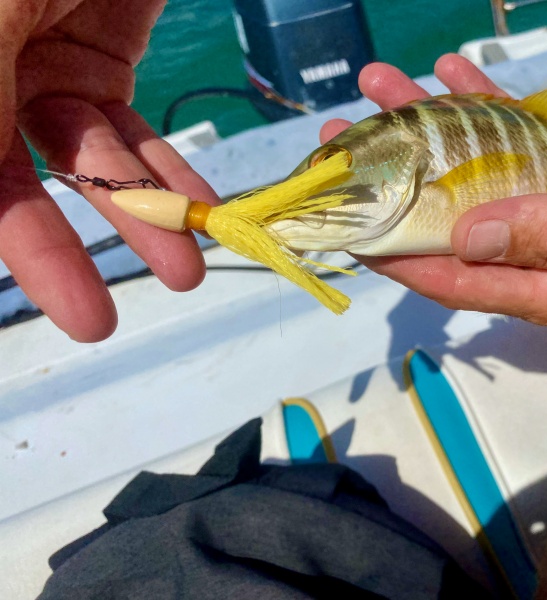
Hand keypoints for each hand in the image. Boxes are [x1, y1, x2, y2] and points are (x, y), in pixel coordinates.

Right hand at [0, 0, 217, 341]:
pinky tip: (199, 211)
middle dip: (54, 251)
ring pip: (83, 160)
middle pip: (5, 179)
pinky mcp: (93, 58)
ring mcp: (32, 64)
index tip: (51, 301)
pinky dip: (165, 170)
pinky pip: (128, 130)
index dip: (6, 239)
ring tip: (186, 273)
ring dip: (139, 215)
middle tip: (96, 323)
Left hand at [323, 54, 546, 329]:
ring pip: (475, 172)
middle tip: (346, 142)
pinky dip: (485, 106)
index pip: (461, 279)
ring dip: (430, 130)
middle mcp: (542, 253)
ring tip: (385, 88)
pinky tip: (452, 74)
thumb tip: (471, 238)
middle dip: (398, 181)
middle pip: (452, 222)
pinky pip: (515, 139)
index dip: (402, 256)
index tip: (351, 228)